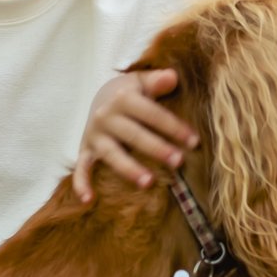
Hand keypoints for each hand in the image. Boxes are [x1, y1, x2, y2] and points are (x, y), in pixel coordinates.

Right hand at [72, 69, 200, 203]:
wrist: (101, 97)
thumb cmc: (132, 93)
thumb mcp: (143, 82)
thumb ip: (157, 80)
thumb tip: (173, 76)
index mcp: (124, 98)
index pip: (152, 114)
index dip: (173, 127)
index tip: (194, 142)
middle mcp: (106, 116)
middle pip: (134, 135)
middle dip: (156, 148)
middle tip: (178, 162)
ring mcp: (95, 135)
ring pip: (111, 154)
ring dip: (129, 169)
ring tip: (148, 183)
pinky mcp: (85, 150)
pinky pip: (81, 168)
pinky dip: (81, 183)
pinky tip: (89, 200)